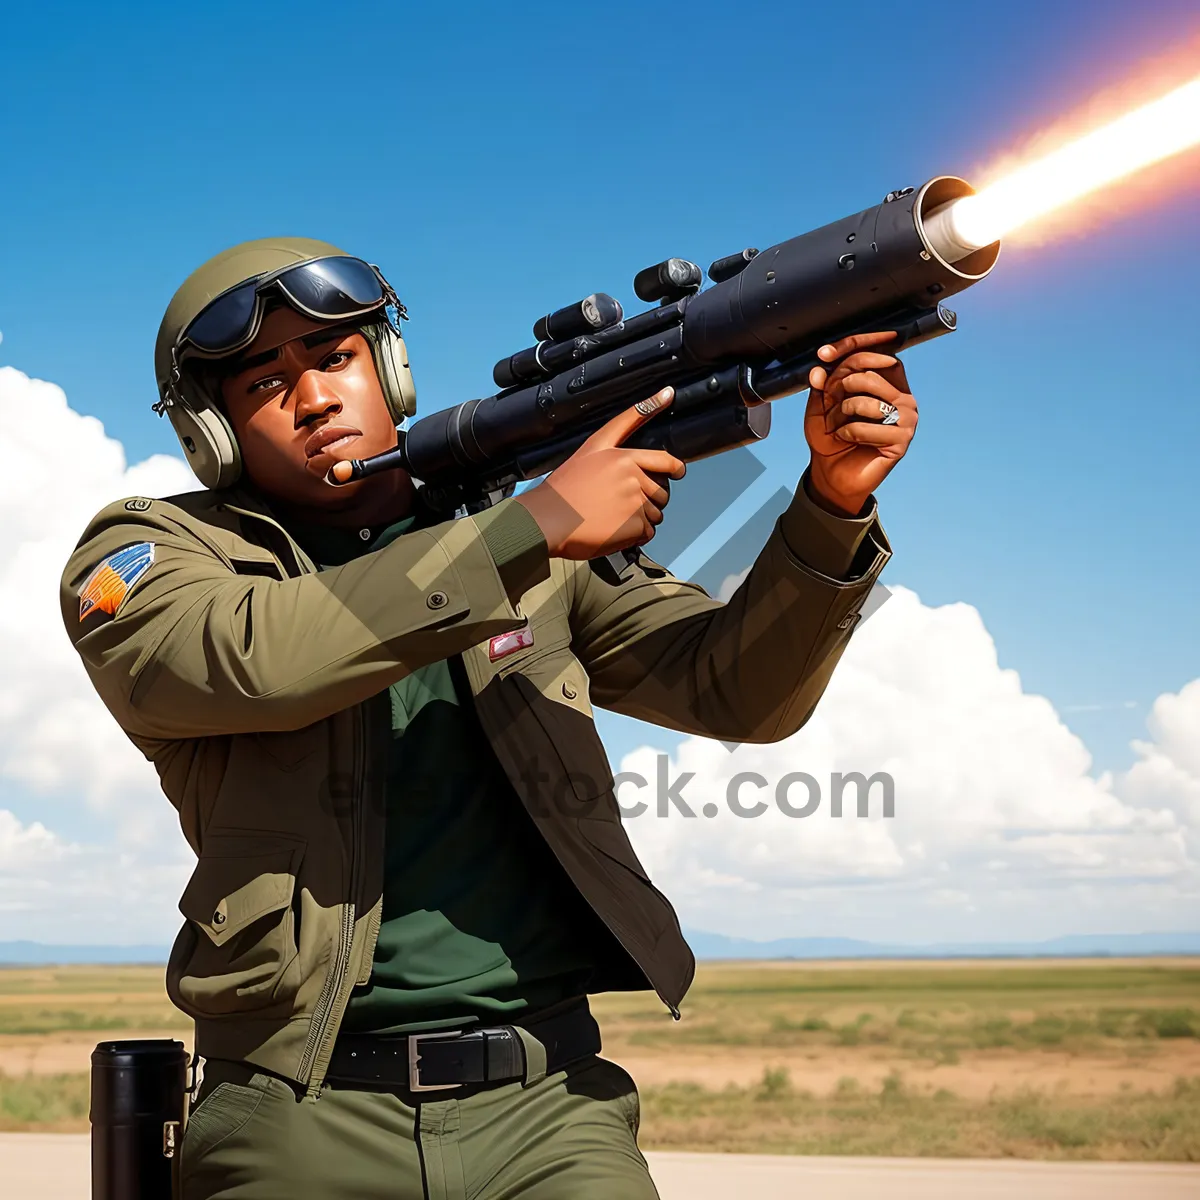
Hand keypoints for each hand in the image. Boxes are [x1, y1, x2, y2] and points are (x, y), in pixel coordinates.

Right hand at [514, 387, 685, 558]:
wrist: (547, 520)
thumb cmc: (563, 488)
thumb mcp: (590, 448)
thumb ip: (624, 425)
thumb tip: (664, 394)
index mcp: (622, 457)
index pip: (664, 459)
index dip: (674, 467)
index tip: (678, 471)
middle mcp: (632, 476)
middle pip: (660, 492)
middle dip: (648, 500)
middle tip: (618, 505)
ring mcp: (635, 501)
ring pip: (655, 514)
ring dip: (640, 519)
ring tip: (611, 518)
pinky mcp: (634, 524)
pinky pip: (647, 533)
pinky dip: (634, 535)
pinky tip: (612, 530)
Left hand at [803, 331, 918, 516]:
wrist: (833, 474)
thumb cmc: (832, 438)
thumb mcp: (820, 408)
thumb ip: (821, 386)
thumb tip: (819, 368)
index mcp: (888, 382)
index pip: (878, 352)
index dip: (852, 346)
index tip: (824, 353)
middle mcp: (902, 396)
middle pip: (868, 373)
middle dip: (837, 388)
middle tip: (829, 408)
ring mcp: (907, 418)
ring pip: (865, 400)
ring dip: (839, 415)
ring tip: (836, 428)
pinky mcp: (902, 439)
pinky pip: (864, 427)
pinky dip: (847, 434)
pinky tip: (848, 440)